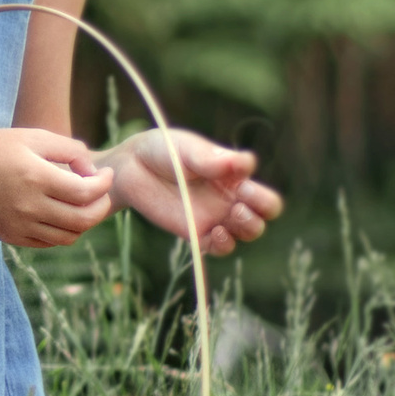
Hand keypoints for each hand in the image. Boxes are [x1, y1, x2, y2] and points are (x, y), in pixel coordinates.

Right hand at [0, 129, 115, 247]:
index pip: (87, 192)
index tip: (104, 174)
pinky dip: (63, 232)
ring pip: (69, 236)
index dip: (104, 184)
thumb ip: (68, 148)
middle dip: (101, 206)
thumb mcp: (30, 136)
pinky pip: (49, 243)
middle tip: (100, 194)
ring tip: (81, 204)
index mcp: (35, 177)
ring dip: (84, 222)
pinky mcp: (10, 236)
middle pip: (83, 220)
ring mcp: (19, 225)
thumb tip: (92, 170)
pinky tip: (59, 214)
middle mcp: (29, 206)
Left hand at [99, 131, 282, 255]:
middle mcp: (229, 199)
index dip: (262, 197)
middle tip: (238, 204)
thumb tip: (244, 164)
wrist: (130, 166)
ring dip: (246, 229)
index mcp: (235, 179)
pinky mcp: (194, 231)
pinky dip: (224, 245)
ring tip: (229, 217)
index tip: (243, 186)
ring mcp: (214, 217)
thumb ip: (212, 158)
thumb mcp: (187, 148)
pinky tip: (216, 233)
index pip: (265, 197)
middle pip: (262, 217)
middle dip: (259, 214)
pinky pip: (218, 247)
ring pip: (246, 233)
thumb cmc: (163, 150)